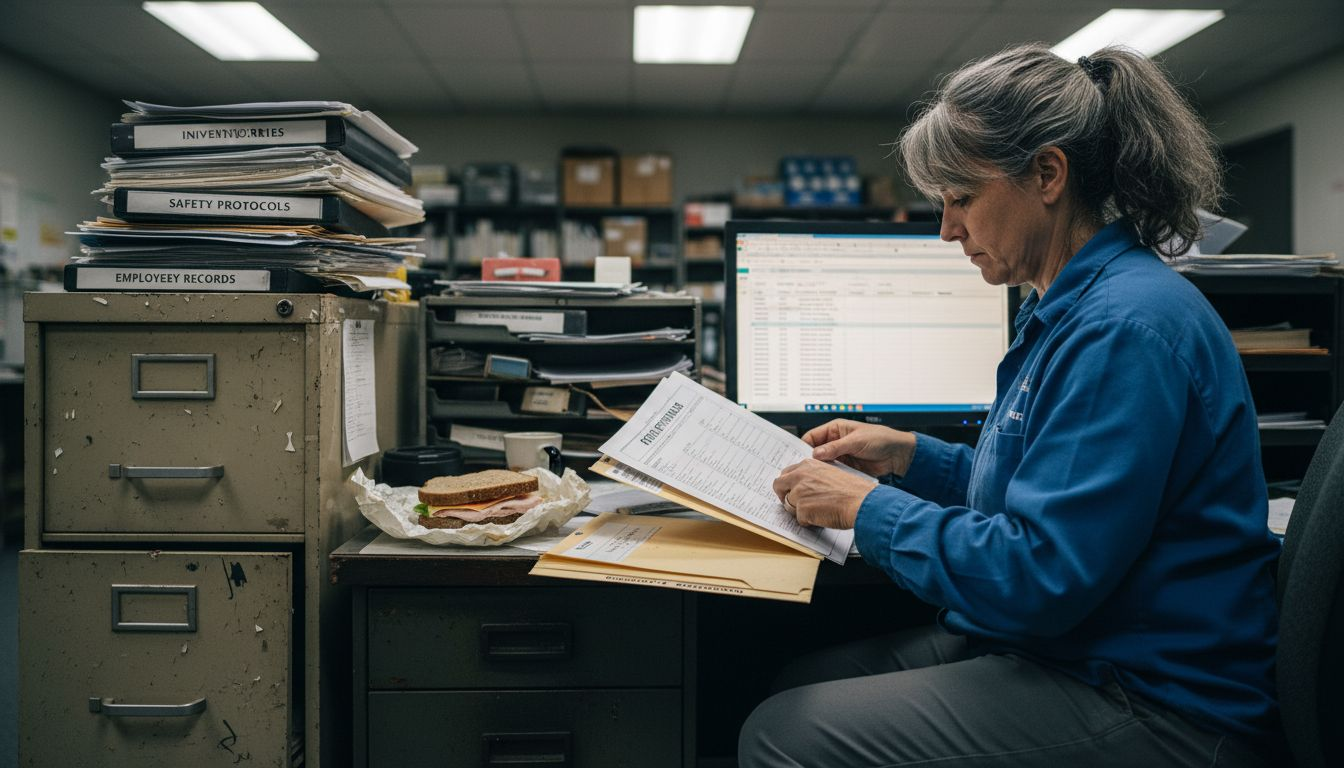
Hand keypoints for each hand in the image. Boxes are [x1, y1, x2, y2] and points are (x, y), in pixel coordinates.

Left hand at [772, 459, 877, 529]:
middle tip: (792, 504)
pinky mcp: (802, 509)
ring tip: (817, 511)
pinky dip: (809, 521)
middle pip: (778, 485)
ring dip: (799, 510)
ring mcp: (799, 492)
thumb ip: (814, 476)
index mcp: (808, 465)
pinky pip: (799, 519)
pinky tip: (822, 517)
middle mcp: (800, 476)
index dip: (788, 484)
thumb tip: (803, 486)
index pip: (786, 473)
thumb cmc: (853, 490)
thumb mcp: (831, 473)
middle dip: (783, 495)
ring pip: (788, 504)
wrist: (861, 502)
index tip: (790, 490)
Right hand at [801, 419, 916, 477]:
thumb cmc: (880, 439)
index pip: (812, 437)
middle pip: (815, 452)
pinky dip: (828, 477)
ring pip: (823, 464)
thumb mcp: (856, 441)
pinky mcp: (846, 468)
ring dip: (819, 470)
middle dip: (808, 460)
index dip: (803, 447)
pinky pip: (833, 472)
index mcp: (835, 429)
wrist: (898, 454)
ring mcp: (840, 456)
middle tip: (801, 471)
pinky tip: (824, 483)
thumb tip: (815, 454)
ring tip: (811, 479)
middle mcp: (835, 442)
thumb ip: (835, 447)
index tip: (797, 458)